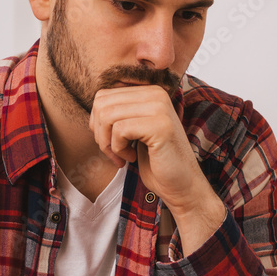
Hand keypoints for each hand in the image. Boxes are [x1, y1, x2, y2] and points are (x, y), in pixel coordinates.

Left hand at [89, 85, 224, 252]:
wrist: (181, 184)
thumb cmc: (155, 160)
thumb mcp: (133, 130)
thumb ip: (119, 112)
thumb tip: (95, 104)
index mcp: (149, 91)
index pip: (103, 96)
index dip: (97, 123)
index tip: (110, 143)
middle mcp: (156, 94)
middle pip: (102, 104)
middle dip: (100, 133)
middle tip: (113, 152)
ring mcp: (160, 108)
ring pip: (107, 116)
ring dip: (108, 142)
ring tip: (123, 155)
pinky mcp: (160, 126)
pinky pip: (120, 130)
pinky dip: (120, 149)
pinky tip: (132, 157)